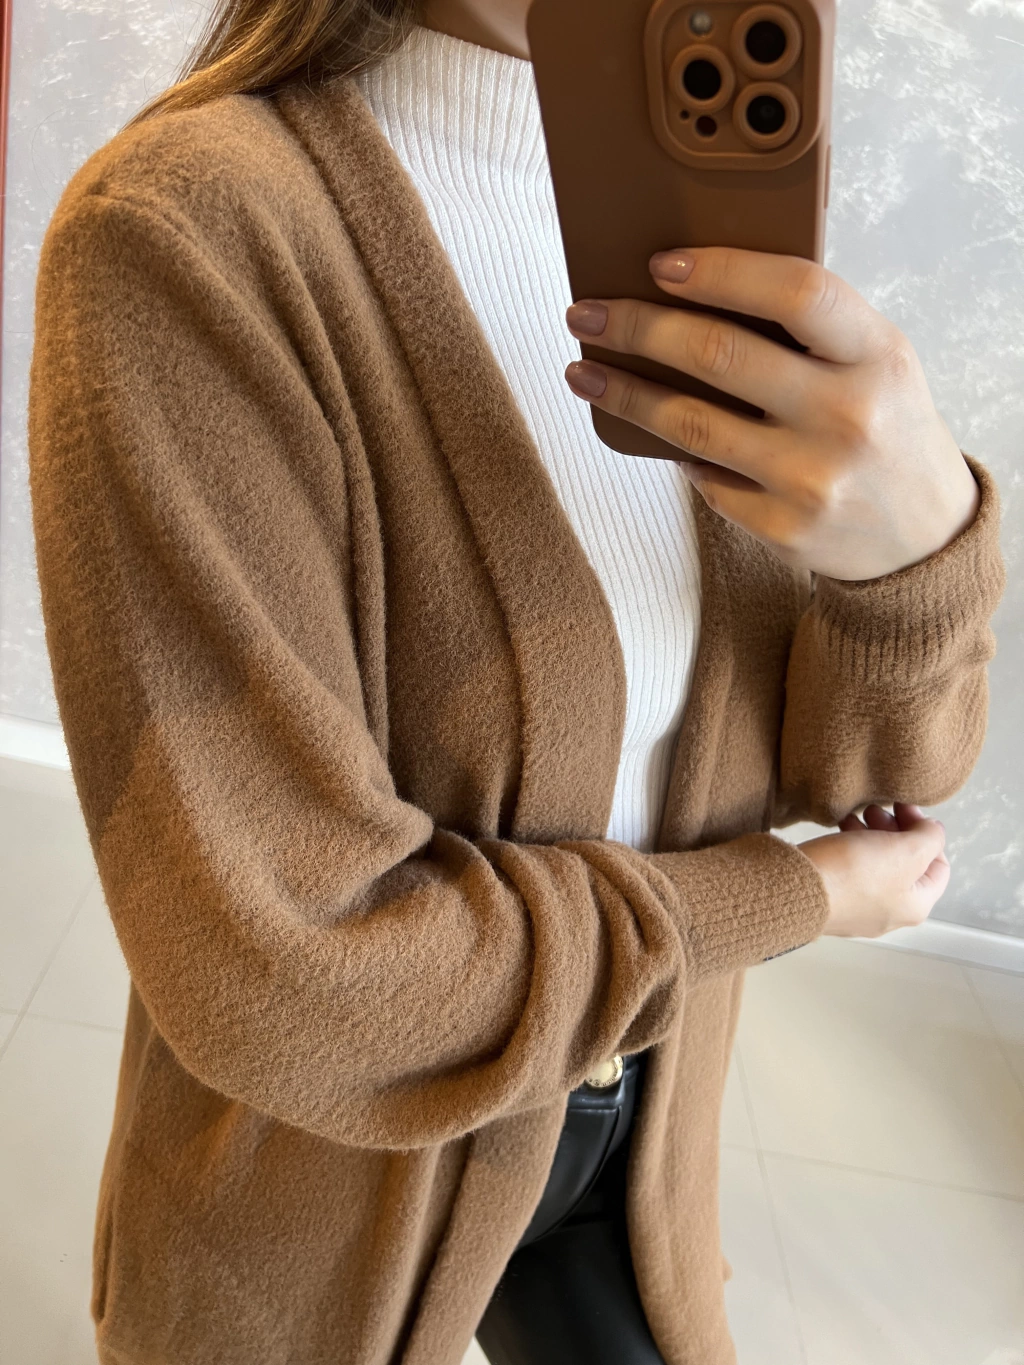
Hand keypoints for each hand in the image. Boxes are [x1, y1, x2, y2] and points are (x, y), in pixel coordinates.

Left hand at [563, 247, 979, 579]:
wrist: (923, 535)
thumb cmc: (885, 426)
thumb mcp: (877, 362)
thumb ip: (812, 328)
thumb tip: (694, 289)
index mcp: (876, 353)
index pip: (794, 292)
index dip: (720, 271)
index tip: (657, 264)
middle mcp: (847, 415)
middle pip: (719, 356)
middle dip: (637, 328)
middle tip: (586, 315)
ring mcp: (813, 478)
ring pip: (691, 425)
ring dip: (624, 394)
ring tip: (582, 371)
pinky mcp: (784, 528)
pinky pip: (705, 479)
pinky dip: (679, 454)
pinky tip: (656, 436)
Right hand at [798, 803, 949, 938]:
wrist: (794, 888)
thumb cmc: (852, 874)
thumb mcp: (906, 849)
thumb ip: (930, 837)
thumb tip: (932, 831)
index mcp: (915, 905)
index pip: (939, 866)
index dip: (927, 833)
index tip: (905, 810)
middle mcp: (890, 914)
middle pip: (906, 865)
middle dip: (895, 831)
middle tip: (877, 810)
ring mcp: (858, 910)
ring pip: (876, 865)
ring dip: (871, 836)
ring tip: (854, 817)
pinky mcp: (832, 901)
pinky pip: (849, 871)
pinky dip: (849, 848)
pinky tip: (838, 833)